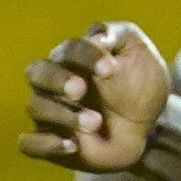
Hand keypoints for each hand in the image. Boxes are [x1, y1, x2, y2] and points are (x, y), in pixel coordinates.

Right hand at [18, 23, 170, 175]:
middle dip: (58, 80)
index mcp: (72, 57)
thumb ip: (118, 36)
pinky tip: (72, 145)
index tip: (109, 70)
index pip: (69, 50)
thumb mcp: (138, 54)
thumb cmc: (140, 85)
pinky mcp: (51, 143)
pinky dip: (46, 143)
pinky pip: (30, 144)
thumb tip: (97, 35)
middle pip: (37, 73)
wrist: (150, 125)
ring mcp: (49, 113)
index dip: (86, 57)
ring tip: (95, 123)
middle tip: (81, 90)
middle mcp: (54, 83)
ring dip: (63, 115)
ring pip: (35, 107)